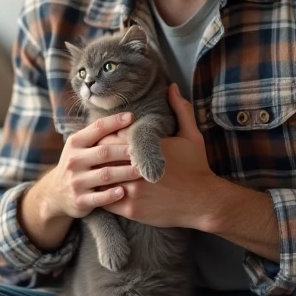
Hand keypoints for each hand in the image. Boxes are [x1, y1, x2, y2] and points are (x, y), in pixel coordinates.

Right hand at [47, 111, 143, 218]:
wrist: (55, 194)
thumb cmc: (77, 165)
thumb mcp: (80, 147)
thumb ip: (98, 135)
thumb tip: (128, 118)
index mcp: (75, 143)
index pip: (97, 128)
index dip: (115, 122)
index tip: (132, 117)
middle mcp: (74, 160)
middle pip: (105, 152)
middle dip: (126, 151)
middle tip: (143, 151)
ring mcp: (76, 181)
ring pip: (106, 175)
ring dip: (126, 172)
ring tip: (143, 171)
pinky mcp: (80, 200)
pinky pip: (99, 197)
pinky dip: (112, 194)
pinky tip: (123, 191)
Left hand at [102, 84, 215, 228]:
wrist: (203, 202)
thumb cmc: (196, 168)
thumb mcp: (191, 135)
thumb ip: (180, 110)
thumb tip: (172, 87)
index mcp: (146, 148)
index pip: (112, 136)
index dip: (105, 137)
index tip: (104, 139)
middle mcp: (136, 168)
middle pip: (103, 157)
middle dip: (98, 156)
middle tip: (93, 155)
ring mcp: (133, 189)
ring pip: (102, 179)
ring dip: (96, 175)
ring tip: (92, 172)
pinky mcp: (132, 209)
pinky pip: (106, 200)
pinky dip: (101, 195)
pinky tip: (101, 191)